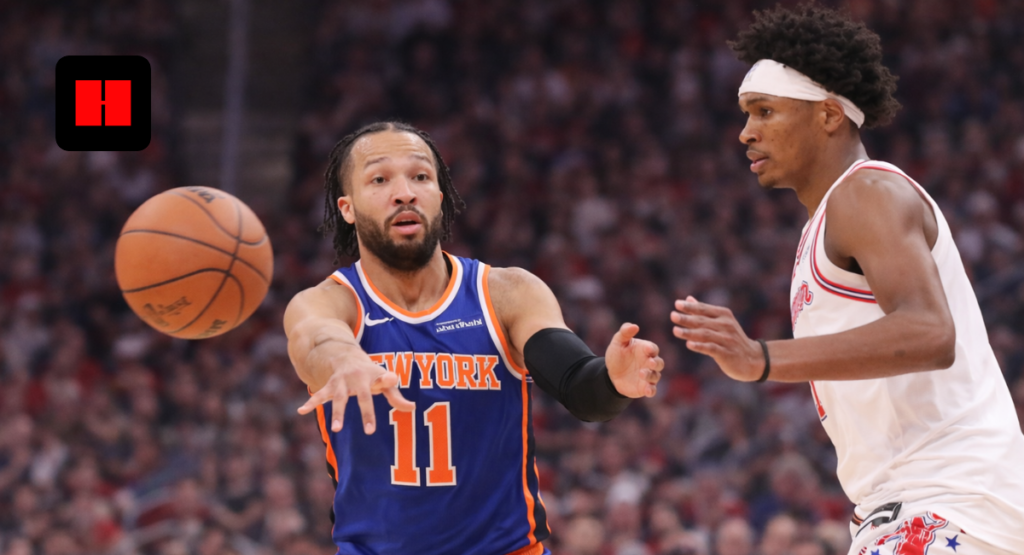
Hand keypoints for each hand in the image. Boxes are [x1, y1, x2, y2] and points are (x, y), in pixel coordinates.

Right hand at [297, 344, 414, 433]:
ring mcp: (341, 382)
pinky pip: (319, 395)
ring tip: (336, 429)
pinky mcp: (328, 386)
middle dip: (365, 412)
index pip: (382, 383)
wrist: (345, 356)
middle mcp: (355, 378)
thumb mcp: (383, 380)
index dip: (387, 382)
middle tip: (370, 431)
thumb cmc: (369, 373)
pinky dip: (310, 403)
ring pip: (339, 398)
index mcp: (371, 376)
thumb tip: (412, 408)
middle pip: (361, 396)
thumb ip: (396, 395)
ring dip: (338, 413)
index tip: (392, 379)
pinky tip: (301, 411)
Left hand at [605, 323, 664, 397]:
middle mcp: (649, 363)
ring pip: (656, 376)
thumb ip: (625, 332)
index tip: (647, 349)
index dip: (652, 349)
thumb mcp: (618, 342)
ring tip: (642, 373)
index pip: (653, 348)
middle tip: (649, 362)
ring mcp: (648, 376)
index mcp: (645, 350)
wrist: (610, 374)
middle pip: (659, 363)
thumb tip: (635, 326)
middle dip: (656, 363)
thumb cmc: (617, 355)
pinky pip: (652, 390)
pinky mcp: (644, 387)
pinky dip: (651, 390)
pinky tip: (647, 390)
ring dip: (651, 375)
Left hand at [671, 296, 764, 381]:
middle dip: (686, 318)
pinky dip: (700, 346)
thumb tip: (688, 299)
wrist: (753, 358)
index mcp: (724, 315)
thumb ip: (704, 311)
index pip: (704, 309)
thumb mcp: (721, 322)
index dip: (690, 307)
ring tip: (675, 330)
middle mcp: (726, 325)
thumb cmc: (732, 338)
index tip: (677, 304)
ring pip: (705, 334)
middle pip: (703, 321)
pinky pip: (711, 348)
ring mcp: (726, 339)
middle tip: (672, 315)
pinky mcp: (726, 353)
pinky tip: (689, 345)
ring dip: (689, 332)